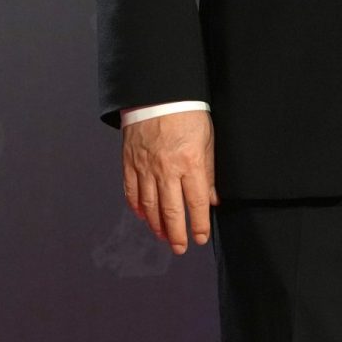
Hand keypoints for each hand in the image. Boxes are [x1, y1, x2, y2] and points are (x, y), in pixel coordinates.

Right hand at [121, 109, 217, 254]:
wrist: (157, 93)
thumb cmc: (187, 113)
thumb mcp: (207, 140)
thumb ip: (209, 172)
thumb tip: (212, 200)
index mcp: (190, 163)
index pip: (196, 204)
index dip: (198, 225)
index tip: (199, 238)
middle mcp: (167, 169)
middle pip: (171, 210)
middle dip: (177, 233)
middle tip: (180, 247)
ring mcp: (145, 167)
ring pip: (150, 205)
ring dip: (157, 225)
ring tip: (163, 236)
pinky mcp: (130, 162)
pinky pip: (131, 191)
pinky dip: (137, 207)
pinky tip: (143, 216)